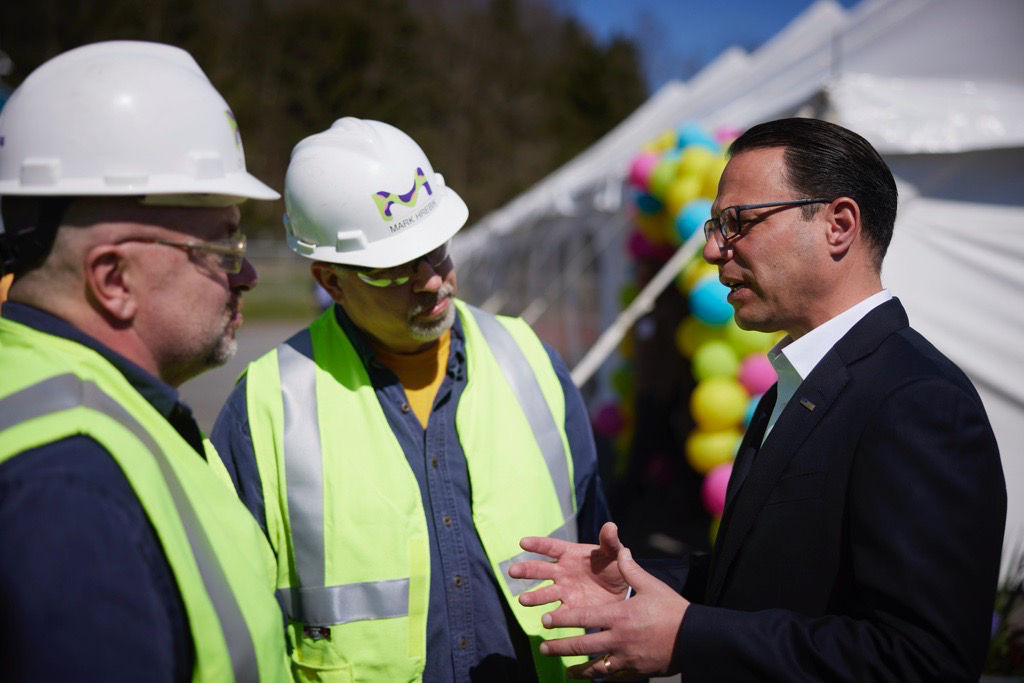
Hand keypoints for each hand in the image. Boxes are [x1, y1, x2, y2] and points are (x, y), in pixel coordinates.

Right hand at [509, 522, 628, 610]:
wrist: (622, 591)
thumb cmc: (613, 566)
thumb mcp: (613, 553)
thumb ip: (609, 542)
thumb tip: (610, 526)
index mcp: (569, 554)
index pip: (550, 547)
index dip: (537, 545)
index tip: (523, 542)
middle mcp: (562, 572)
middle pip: (540, 570)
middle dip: (526, 570)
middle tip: (513, 571)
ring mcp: (564, 591)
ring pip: (544, 593)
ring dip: (533, 597)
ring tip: (522, 600)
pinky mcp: (571, 609)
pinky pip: (559, 614)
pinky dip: (552, 618)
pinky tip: (544, 622)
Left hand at [537, 546, 688, 679]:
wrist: (695, 638)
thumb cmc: (673, 609)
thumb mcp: (651, 586)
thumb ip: (631, 570)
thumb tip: (622, 550)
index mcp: (619, 616)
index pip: (583, 618)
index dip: (562, 620)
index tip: (545, 621)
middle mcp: (619, 639)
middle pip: (582, 646)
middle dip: (560, 647)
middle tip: (544, 647)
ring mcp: (626, 658)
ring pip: (595, 667)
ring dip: (578, 670)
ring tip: (566, 671)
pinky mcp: (636, 671)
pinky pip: (613, 677)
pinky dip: (601, 677)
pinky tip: (593, 678)